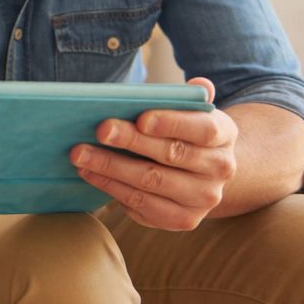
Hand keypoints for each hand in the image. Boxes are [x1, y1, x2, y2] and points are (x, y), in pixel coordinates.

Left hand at [69, 77, 237, 230]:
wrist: (202, 173)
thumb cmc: (183, 131)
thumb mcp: (189, 111)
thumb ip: (187, 98)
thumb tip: (199, 84)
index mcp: (224, 134)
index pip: (203, 129)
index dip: (173, 123)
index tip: (141, 118)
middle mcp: (220, 169)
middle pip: (171, 154)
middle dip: (131, 141)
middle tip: (99, 130)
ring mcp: (203, 198)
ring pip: (151, 181)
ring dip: (110, 167)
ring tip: (80, 154)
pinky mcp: (182, 219)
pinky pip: (141, 204)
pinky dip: (111, 187)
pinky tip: (89, 173)